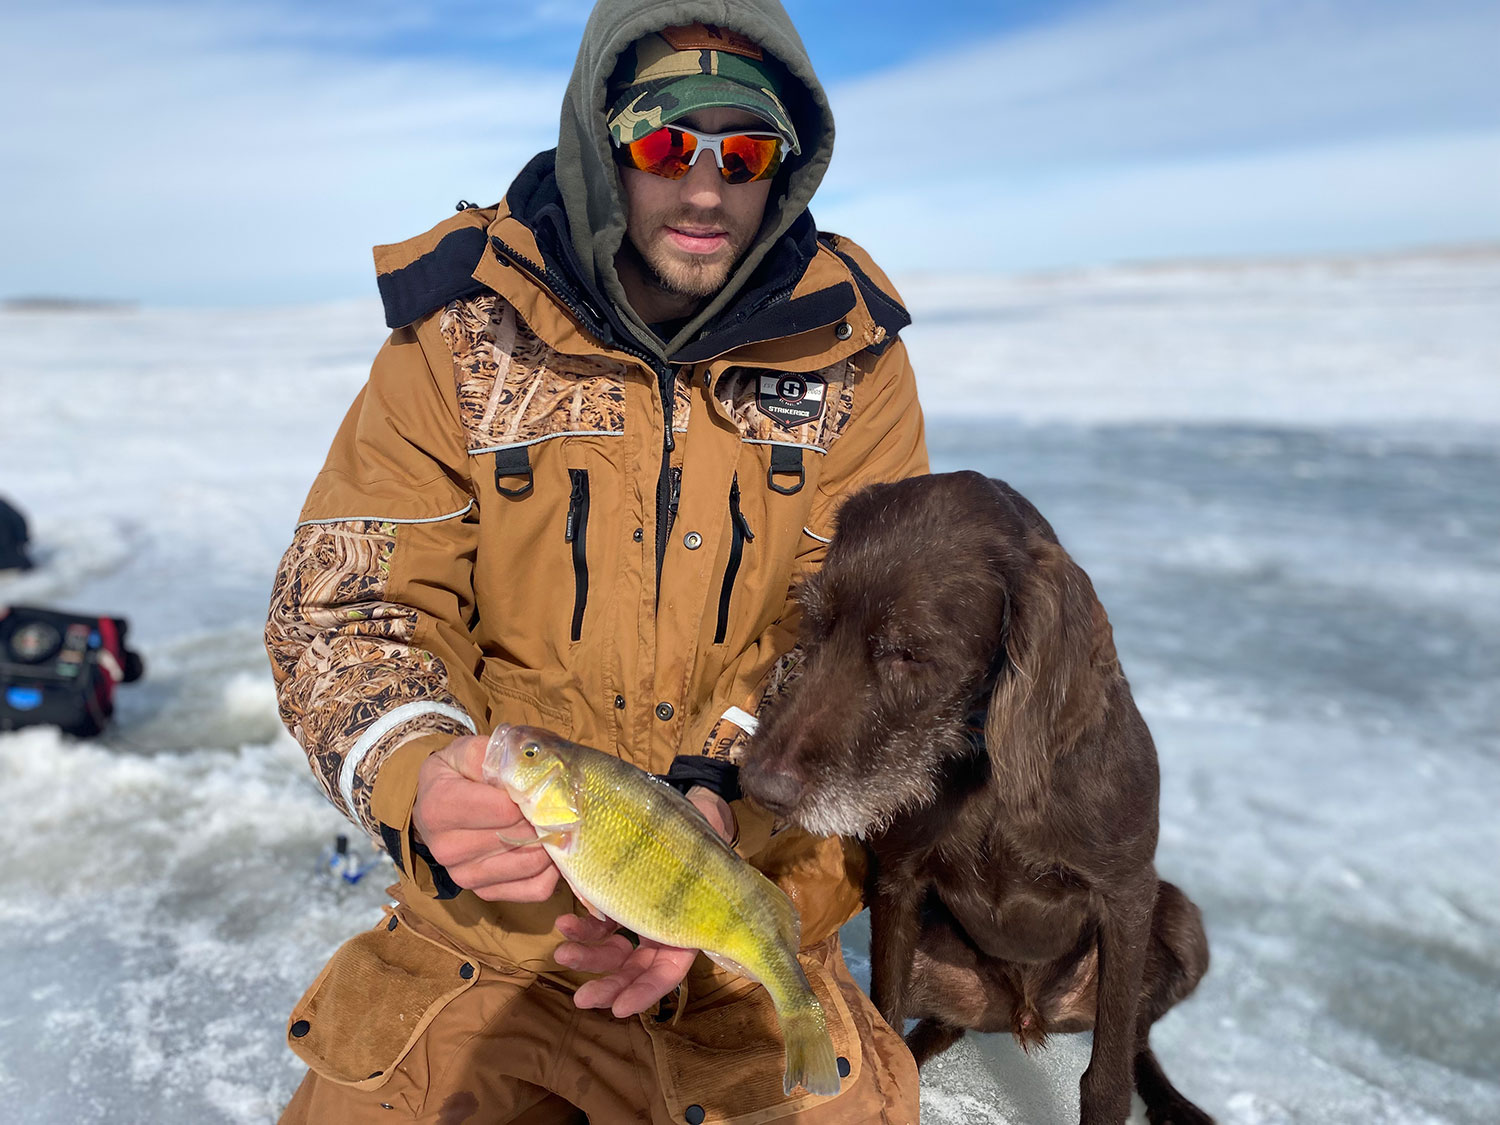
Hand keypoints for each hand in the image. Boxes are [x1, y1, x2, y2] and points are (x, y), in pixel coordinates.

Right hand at [410, 733, 560, 902]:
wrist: (432, 809)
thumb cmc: (455, 775)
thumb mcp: (467, 751)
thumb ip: (495, 755)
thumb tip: (530, 769)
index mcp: (439, 808)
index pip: (505, 809)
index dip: (532, 796)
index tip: (542, 787)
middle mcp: (447, 848)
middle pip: (519, 836)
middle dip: (545, 818)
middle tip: (558, 804)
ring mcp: (464, 875)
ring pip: (531, 864)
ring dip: (551, 843)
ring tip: (554, 823)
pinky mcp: (484, 892)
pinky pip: (534, 889)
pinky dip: (552, 871)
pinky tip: (549, 848)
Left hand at [553, 786, 736, 1016]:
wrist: (687, 809)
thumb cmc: (703, 833)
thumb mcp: (708, 850)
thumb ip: (707, 868)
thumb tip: (711, 884)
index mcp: (690, 926)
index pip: (669, 972)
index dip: (645, 992)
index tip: (619, 1009)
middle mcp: (665, 929)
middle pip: (636, 969)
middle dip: (609, 985)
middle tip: (582, 997)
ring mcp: (640, 917)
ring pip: (614, 952)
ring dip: (588, 958)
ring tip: (561, 955)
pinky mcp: (620, 902)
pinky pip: (600, 925)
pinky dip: (582, 929)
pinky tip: (564, 923)